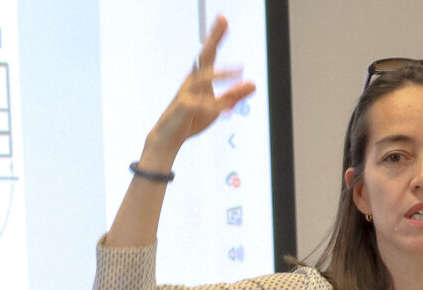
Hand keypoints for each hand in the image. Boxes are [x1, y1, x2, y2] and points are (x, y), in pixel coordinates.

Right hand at [147, 16, 256, 155]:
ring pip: (203, 78)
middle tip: (222, 20)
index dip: (216, 36)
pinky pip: (199, 104)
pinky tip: (228, 110)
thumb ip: (234, 96)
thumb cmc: (191, 119)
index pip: (209, 53)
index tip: (223, 19)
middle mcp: (192, 81)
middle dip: (214, 38)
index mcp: (200, 78)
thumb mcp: (218, 107)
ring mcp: (185, 93)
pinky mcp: (182, 107)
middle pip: (204, 55)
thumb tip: (253, 84)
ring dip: (222, 74)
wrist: (169, 137)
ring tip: (239, 72)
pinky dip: (214, 106)